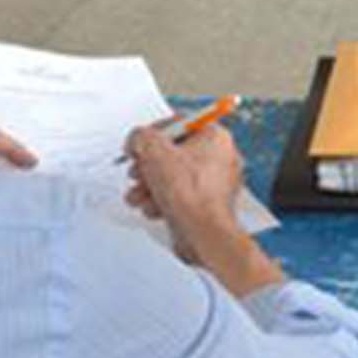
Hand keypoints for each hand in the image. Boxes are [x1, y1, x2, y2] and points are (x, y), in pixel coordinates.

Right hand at [123, 122, 254, 266]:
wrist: (204, 234)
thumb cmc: (190, 194)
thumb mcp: (155, 153)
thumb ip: (141, 138)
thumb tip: (137, 140)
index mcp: (215, 137)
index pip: (179, 123)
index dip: (152, 134)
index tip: (138, 144)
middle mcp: (220, 157)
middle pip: (173, 153)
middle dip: (147, 166)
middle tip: (136, 173)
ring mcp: (215, 183)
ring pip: (172, 177)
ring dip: (149, 186)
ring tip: (138, 196)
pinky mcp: (207, 205)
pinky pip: (179, 196)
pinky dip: (161, 201)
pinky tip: (152, 208)